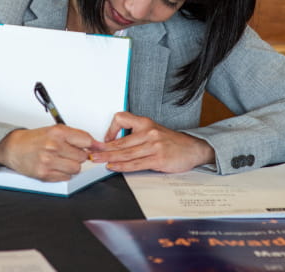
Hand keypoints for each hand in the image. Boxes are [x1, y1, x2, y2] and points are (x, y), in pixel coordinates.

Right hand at [0, 124, 100, 181]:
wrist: (14, 148)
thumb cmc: (34, 139)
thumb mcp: (55, 130)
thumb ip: (75, 136)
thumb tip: (95, 145)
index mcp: (57, 133)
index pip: (86, 140)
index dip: (91, 145)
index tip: (93, 148)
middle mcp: (53, 146)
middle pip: (83, 157)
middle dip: (79, 156)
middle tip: (69, 153)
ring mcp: (48, 161)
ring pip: (76, 169)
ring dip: (72, 166)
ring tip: (63, 160)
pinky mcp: (44, 174)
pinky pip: (66, 177)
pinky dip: (64, 173)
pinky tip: (56, 166)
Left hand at [89, 111, 214, 172]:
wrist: (193, 149)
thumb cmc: (171, 142)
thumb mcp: (154, 131)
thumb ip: (136, 135)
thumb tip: (115, 145)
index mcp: (146, 122)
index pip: (121, 118)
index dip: (110, 129)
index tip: (104, 139)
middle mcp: (149, 132)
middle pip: (120, 141)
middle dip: (103, 148)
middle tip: (90, 152)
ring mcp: (154, 146)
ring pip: (125, 153)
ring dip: (108, 157)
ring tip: (97, 160)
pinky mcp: (158, 159)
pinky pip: (136, 164)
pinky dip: (122, 166)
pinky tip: (113, 166)